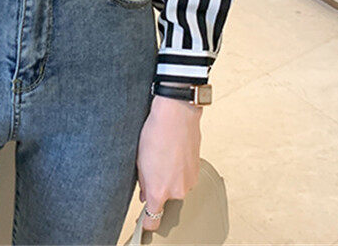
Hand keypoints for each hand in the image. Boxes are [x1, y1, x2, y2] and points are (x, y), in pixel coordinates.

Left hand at [136, 92, 202, 231]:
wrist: (177, 115)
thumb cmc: (156, 133)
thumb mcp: (139, 160)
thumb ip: (142, 183)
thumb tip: (145, 194)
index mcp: (159, 191)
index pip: (153, 220)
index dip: (147, 222)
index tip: (144, 222)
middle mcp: (177, 191)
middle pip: (165, 198)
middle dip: (158, 187)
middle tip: (152, 166)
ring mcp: (189, 182)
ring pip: (176, 186)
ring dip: (170, 176)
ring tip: (163, 155)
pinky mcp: (197, 171)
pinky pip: (185, 176)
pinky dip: (179, 169)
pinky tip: (173, 152)